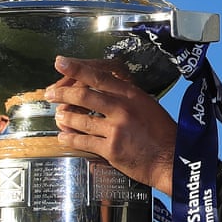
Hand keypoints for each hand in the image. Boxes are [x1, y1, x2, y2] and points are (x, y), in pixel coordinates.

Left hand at [44, 55, 177, 196]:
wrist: (171, 160)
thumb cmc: (162, 133)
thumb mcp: (147, 106)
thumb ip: (126, 98)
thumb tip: (103, 91)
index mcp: (132, 94)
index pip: (100, 76)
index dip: (77, 68)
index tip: (61, 62)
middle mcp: (122, 109)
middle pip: (83, 95)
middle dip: (61, 93)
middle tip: (50, 93)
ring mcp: (115, 129)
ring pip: (79, 119)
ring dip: (64, 117)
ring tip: (59, 116)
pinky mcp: (110, 149)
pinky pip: (82, 141)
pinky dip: (69, 139)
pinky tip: (63, 137)